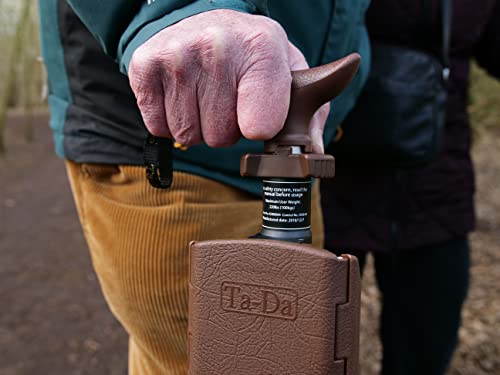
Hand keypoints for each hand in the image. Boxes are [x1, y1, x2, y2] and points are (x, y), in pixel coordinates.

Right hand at [128, 9, 328, 152]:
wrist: (202, 22)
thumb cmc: (250, 55)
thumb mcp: (289, 72)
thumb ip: (308, 114)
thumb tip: (310, 155)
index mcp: (262, 47)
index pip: (261, 126)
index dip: (260, 127)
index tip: (259, 110)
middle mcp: (217, 47)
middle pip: (221, 138)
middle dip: (226, 127)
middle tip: (227, 97)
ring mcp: (177, 56)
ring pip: (188, 136)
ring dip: (198, 125)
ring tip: (204, 94)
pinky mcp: (144, 66)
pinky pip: (159, 127)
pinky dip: (170, 120)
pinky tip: (181, 94)